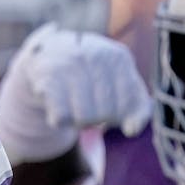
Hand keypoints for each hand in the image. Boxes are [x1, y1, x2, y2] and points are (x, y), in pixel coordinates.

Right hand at [0, 23, 150, 164]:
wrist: (49, 54)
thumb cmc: (93, 76)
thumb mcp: (121, 84)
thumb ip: (138, 108)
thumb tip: (132, 130)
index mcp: (119, 57)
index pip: (129, 107)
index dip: (119, 115)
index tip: (109, 101)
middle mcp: (94, 56)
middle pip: (105, 114)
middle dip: (97, 116)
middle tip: (87, 101)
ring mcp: (69, 66)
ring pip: (83, 119)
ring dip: (77, 119)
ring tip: (73, 102)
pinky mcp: (46, 79)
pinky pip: (60, 119)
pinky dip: (59, 119)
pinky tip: (58, 103)